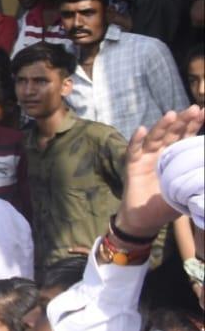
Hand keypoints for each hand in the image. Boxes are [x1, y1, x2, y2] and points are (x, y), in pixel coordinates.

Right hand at [116, 107, 203, 237]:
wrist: (144, 220)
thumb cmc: (166, 207)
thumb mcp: (186, 193)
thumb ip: (195, 181)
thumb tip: (204, 167)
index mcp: (176, 158)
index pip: (187, 138)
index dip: (195, 125)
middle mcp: (161, 154)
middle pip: (172, 134)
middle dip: (183, 121)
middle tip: (194, 110)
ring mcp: (146, 158)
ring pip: (154, 138)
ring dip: (162, 126)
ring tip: (171, 115)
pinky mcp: (132, 165)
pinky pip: (134, 150)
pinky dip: (136, 140)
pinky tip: (140, 130)